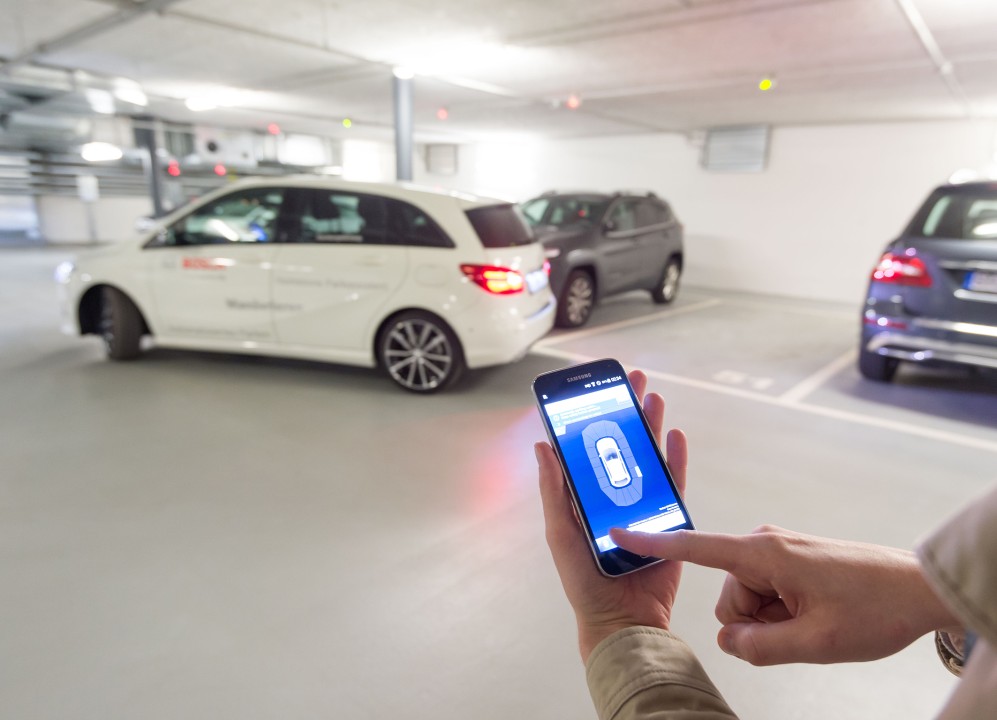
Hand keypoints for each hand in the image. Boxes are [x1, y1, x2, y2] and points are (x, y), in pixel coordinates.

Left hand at [537, 369, 687, 661]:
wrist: (621, 619)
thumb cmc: (583, 581)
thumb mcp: (560, 532)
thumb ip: (555, 490)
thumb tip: (543, 446)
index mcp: (585, 497)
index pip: (589, 448)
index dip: (593, 418)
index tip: (596, 388)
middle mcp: (614, 496)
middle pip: (623, 444)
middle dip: (628, 411)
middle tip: (632, 380)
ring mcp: (643, 506)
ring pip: (649, 456)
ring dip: (652, 426)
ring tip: (654, 397)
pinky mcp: (668, 520)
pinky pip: (674, 483)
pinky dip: (676, 458)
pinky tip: (675, 436)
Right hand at [610, 525, 962, 665]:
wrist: (919, 589)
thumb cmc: (874, 608)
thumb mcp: (815, 643)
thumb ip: (759, 647)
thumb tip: (730, 641)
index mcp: (764, 553)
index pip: (695, 548)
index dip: (654, 543)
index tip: (618, 532)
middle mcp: (764, 544)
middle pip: (729, 596)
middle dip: (756, 622)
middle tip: (802, 628)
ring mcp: (777, 550)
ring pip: (747, 600)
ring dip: (773, 619)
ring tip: (814, 621)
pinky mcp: (788, 558)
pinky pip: (765, 592)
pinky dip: (782, 611)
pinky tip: (813, 615)